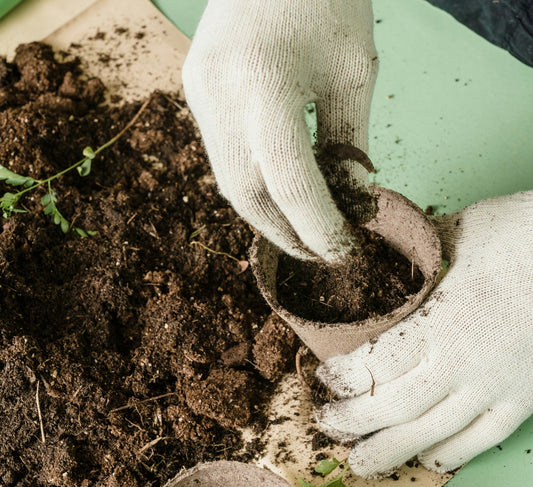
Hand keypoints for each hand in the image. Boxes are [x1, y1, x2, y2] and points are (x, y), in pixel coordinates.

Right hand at [182, 0, 377, 261]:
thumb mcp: (353, 73)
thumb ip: (349, 145)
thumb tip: (349, 202)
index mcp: (266, 86)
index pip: (292, 184)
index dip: (320, 228)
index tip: (345, 251)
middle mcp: (220, 97)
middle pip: (249, 197)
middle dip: (287, 236)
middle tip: (322, 254)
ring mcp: (199, 95)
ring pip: (229, 183)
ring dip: (267, 216)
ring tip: (303, 231)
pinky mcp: (194, 91)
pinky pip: (222, 156)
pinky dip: (253, 184)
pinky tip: (279, 193)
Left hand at [316, 192, 532, 477]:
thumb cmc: (527, 236)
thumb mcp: (463, 231)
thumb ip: (418, 253)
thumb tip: (383, 249)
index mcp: (442, 321)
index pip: (376, 364)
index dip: (345, 378)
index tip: (326, 379)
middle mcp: (464, 363)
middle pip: (396, 406)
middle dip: (354, 420)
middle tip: (327, 424)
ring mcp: (496, 387)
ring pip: (433, 432)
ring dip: (391, 450)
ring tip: (362, 464)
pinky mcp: (524, 398)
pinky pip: (483, 439)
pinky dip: (453, 453)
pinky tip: (429, 461)